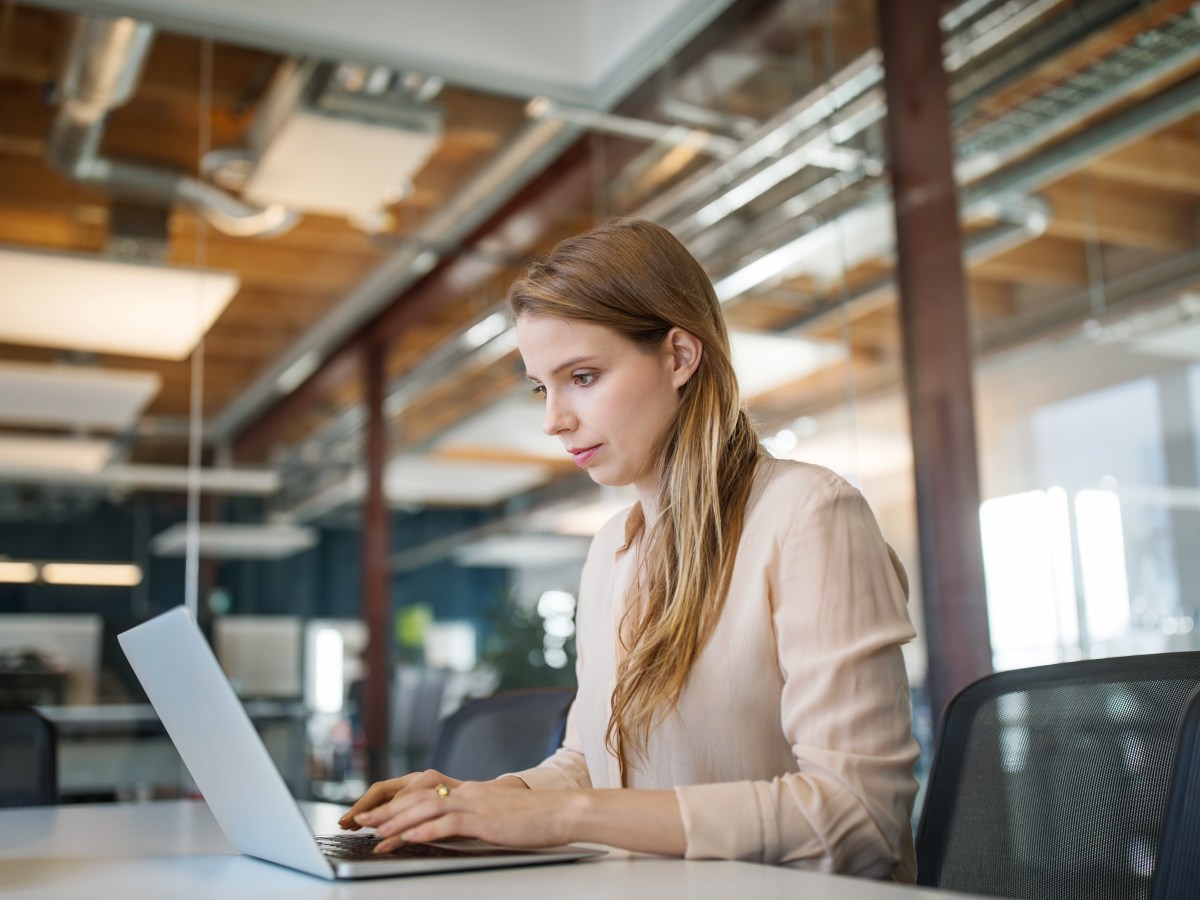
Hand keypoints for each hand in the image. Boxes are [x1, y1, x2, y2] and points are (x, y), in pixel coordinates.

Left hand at [341, 770, 577, 852]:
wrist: (562, 812)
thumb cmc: (535, 819)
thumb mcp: (498, 818)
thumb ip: (474, 820)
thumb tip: (452, 831)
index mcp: (471, 792)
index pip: (425, 793)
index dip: (398, 803)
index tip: (377, 816)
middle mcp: (469, 792)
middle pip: (419, 797)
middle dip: (388, 810)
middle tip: (363, 822)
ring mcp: (476, 803)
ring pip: (427, 807)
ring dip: (399, 820)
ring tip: (377, 832)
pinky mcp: (485, 819)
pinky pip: (448, 822)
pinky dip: (425, 829)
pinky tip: (409, 837)